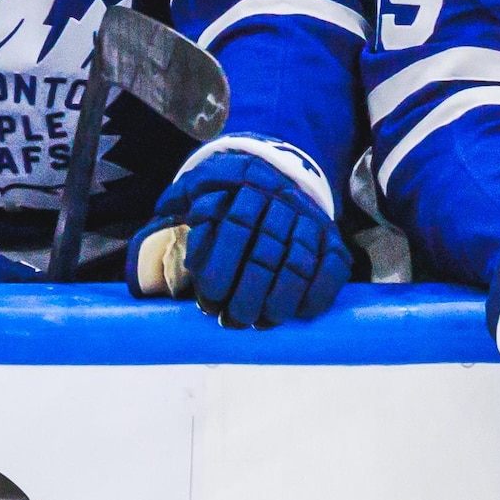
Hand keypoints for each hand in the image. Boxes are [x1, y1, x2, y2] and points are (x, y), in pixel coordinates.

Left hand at [135, 139, 348, 327]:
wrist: (282, 176)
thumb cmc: (232, 193)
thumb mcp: (202, 185)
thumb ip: (182, 199)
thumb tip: (164, 210)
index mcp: (246, 189)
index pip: (233, 230)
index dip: (219, 271)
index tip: (208, 301)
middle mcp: (282, 204)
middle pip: (265, 256)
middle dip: (246, 296)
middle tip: (233, 321)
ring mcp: (311, 223)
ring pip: (298, 265)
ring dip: (279, 302)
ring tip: (262, 323)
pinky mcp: (334, 241)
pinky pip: (333, 269)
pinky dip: (317, 295)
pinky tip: (299, 314)